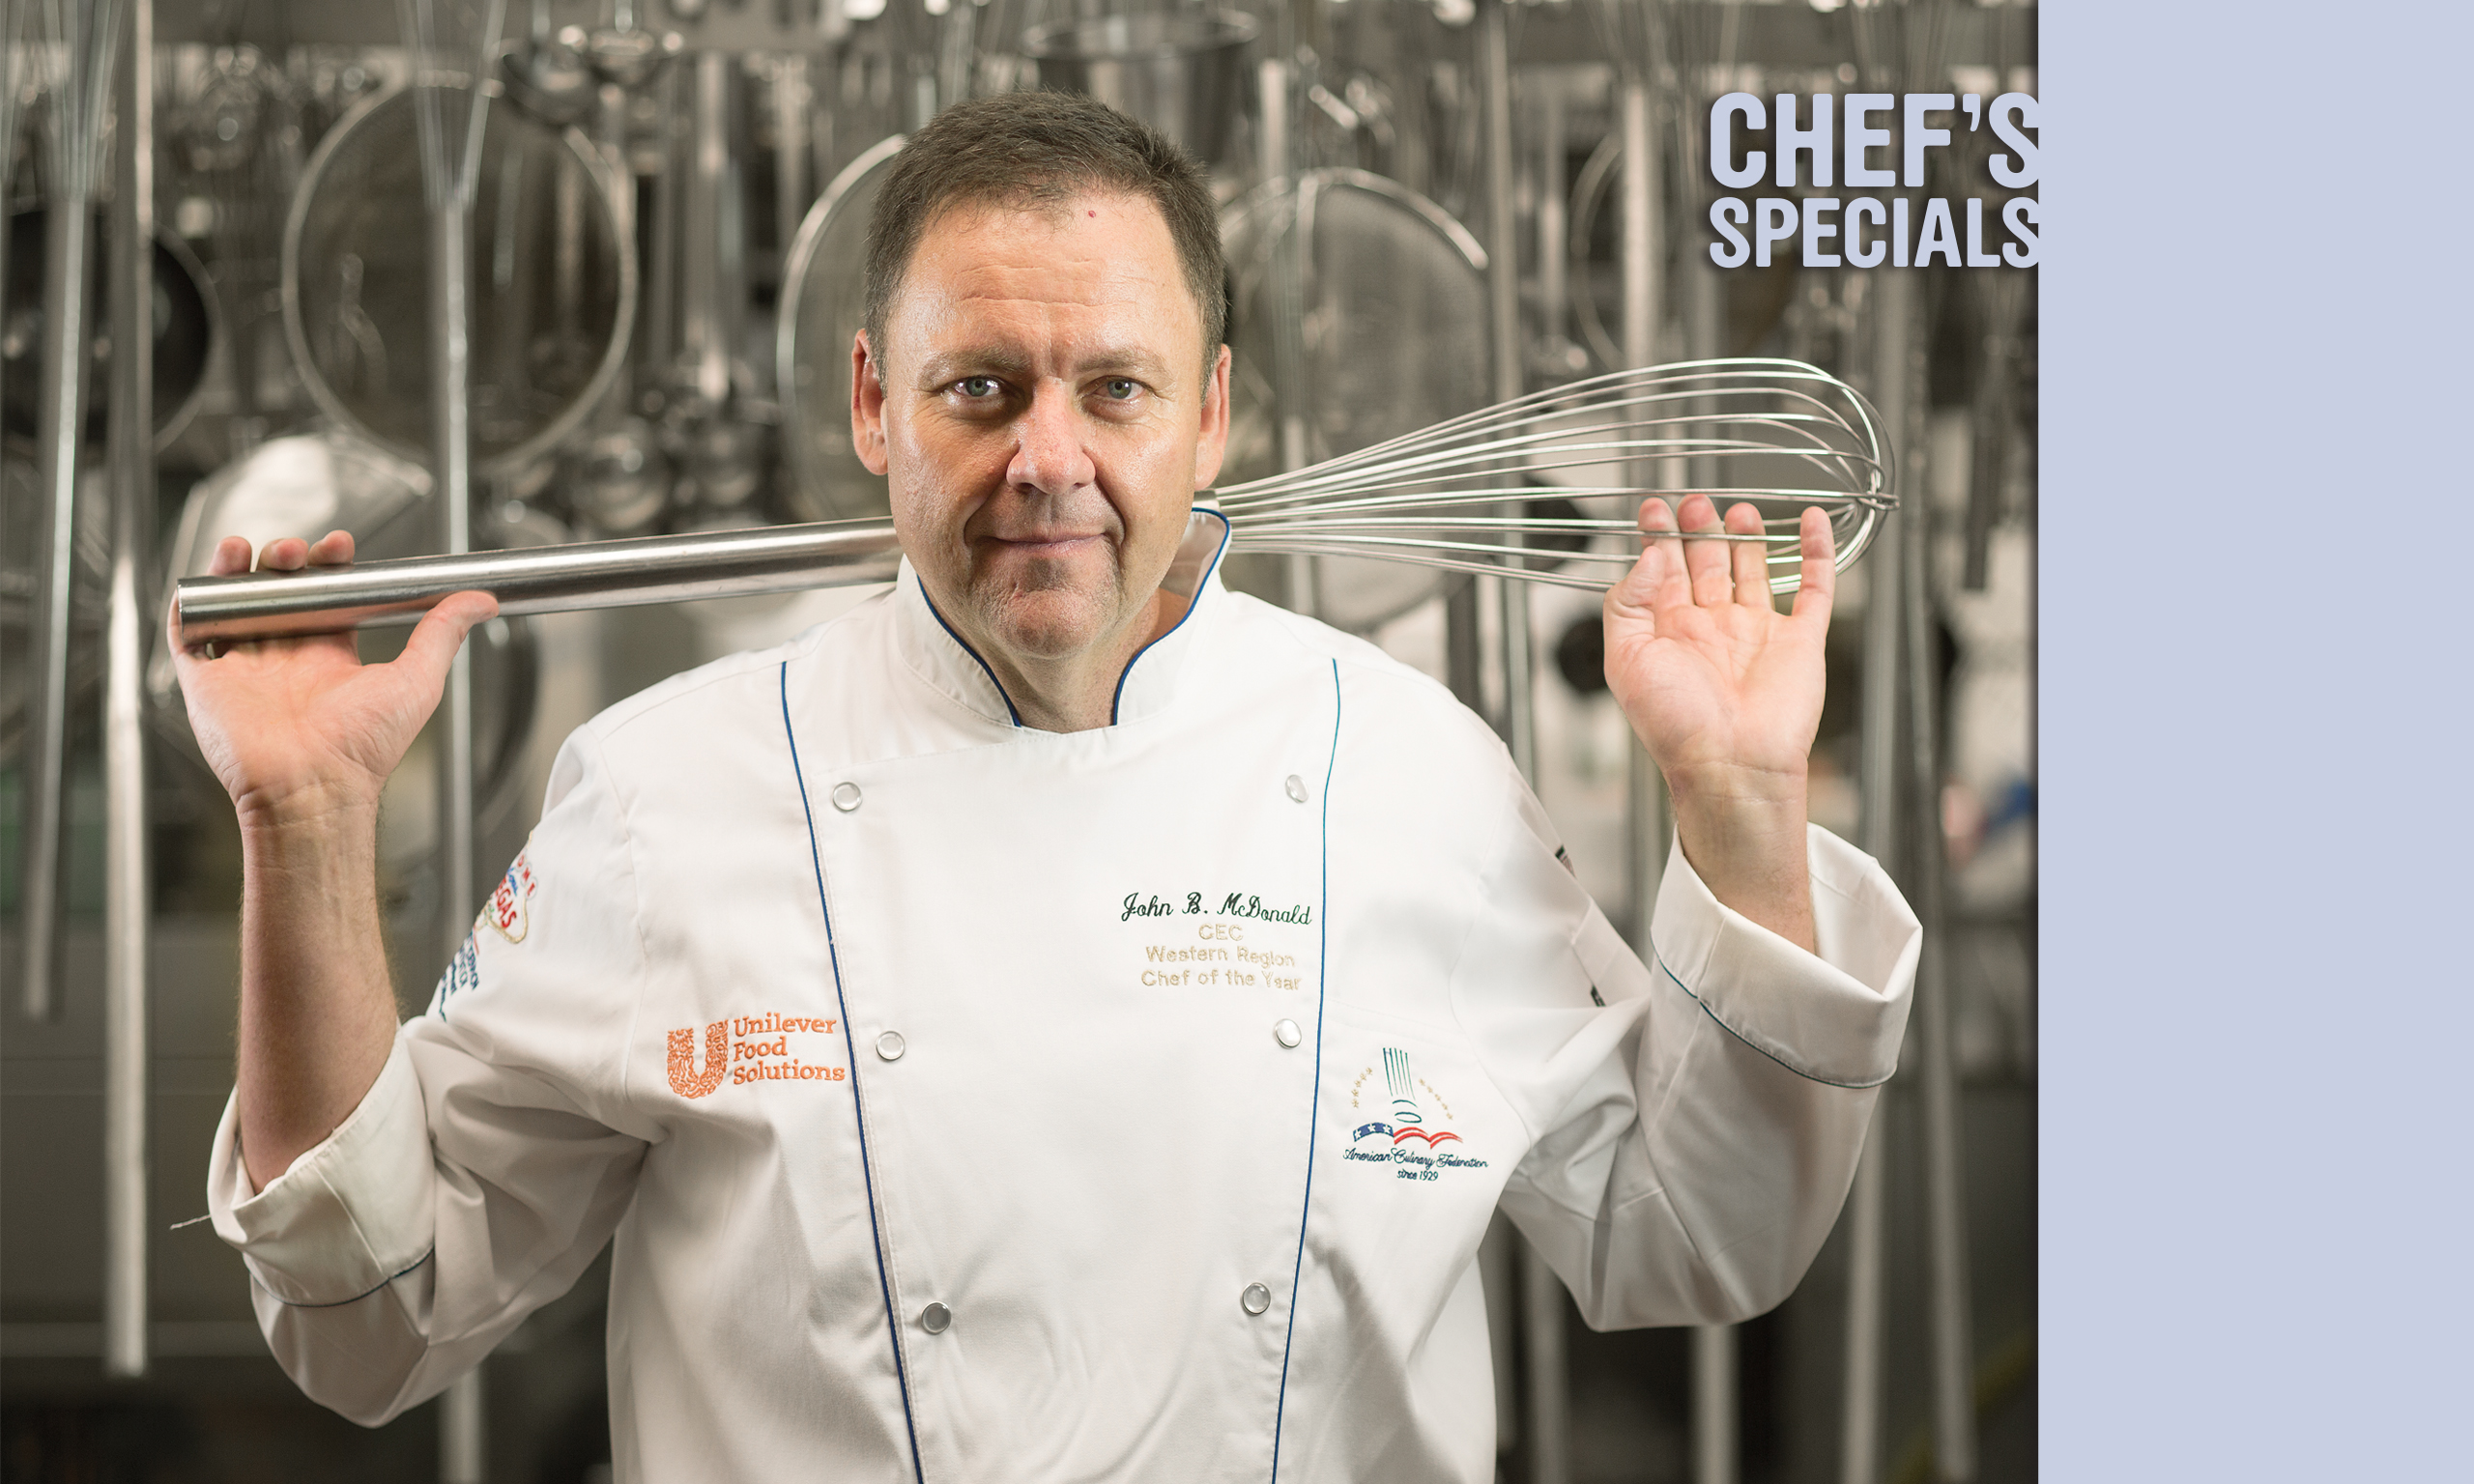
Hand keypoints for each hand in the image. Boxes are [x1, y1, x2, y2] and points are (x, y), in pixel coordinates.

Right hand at [170, 531, 496, 827]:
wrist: (314, 786)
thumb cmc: (366, 747)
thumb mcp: (417, 680)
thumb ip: (442, 634)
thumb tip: (481, 600)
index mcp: (329, 659)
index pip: (323, 598)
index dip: (328, 566)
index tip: (341, 545)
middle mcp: (285, 660)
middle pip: (276, 593)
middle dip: (285, 560)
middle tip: (299, 550)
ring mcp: (244, 669)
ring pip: (232, 603)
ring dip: (238, 568)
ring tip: (253, 549)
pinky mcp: (206, 681)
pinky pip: (187, 633)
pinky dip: (189, 601)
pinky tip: (207, 577)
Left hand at [1602, 495, 1832, 948]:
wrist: (1730, 765)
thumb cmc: (1676, 726)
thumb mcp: (1626, 659)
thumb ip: (1628, 603)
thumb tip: (1649, 556)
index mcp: (1669, 633)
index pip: (1662, 572)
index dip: (1657, 538)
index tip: (1652, 508)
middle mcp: (1712, 628)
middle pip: (1707, 563)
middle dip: (1700, 530)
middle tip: (1694, 501)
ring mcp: (1757, 631)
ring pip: (1753, 570)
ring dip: (1746, 537)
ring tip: (1738, 508)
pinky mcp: (1799, 640)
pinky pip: (1813, 589)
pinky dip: (1815, 553)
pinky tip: (1811, 521)